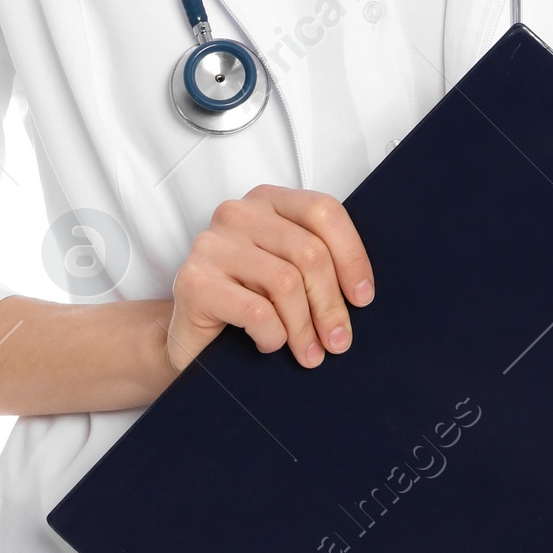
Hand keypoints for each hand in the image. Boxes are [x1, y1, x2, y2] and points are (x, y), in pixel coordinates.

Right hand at [168, 186, 374, 374]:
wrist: (189, 338)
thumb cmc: (243, 301)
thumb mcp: (286, 271)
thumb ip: (316, 263)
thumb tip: (360, 293)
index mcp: (267, 201)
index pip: (323, 211)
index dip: (352, 256)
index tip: (362, 296)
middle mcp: (237, 214)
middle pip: (309, 252)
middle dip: (330, 304)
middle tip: (337, 340)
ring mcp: (212, 245)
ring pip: (286, 282)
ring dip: (304, 327)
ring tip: (308, 351)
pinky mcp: (195, 281)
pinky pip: (257, 311)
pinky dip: (273, 335)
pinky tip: (270, 343)